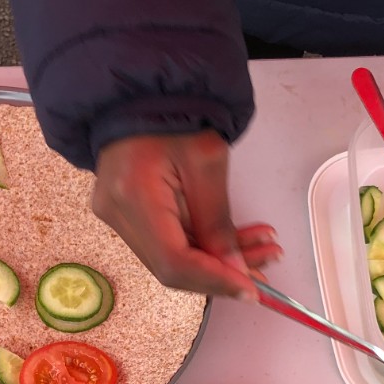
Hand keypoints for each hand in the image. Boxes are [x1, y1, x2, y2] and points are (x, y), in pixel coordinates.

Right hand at [92, 131, 281, 297]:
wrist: (140, 94)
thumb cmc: (172, 112)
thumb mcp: (207, 162)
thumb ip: (219, 222)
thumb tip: (237, 271)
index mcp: (133, 195)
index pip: (174, 262)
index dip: (214, 281)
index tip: (251, 289)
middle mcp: (117, 213)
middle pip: (172, 267)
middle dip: (222, 273)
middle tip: (266, 270)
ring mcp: (118, 216)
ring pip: (173, 258)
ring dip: (218, 261)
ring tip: (262, 250)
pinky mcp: (127, 215)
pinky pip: (168, 242)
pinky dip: (203, 246)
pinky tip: (237, 242)